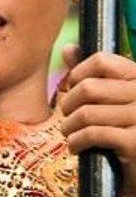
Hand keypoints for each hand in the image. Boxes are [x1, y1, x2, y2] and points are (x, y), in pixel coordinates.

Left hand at [60, 46, 135, 196]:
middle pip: (89, 88)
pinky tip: (76, 147)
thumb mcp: (112, 100)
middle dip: (68, 104)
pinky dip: (76, 142)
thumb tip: (68, 48)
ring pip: (86, 113)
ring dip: (69, 127)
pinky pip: (92, 134)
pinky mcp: (135, 143)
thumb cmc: (124, 132)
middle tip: (68, 117)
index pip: (102, 60)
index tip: (73, 89)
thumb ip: (92, 74)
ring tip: (70, 134)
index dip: (78, 74)